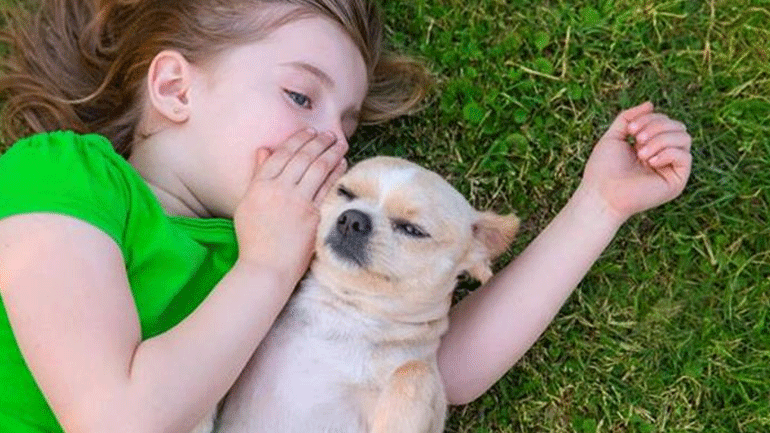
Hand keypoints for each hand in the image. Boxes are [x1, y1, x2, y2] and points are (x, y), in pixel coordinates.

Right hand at [233, 129, 347, 287]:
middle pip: (302, 157)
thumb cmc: (254, 238)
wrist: (266, 267)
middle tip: (329, 134)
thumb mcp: (247, 202)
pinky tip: (342, 163)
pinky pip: (328, 187)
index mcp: (260, 185)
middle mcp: (279, 189)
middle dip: (319, 141)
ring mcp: (297, 202)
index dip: (298, 140)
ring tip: (340, 143)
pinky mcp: (313, 215)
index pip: (282, 154)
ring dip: (331, 152)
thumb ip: (257, 174)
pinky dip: (336, 172)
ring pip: (318, 168)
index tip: (309, 132)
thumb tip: (265, 149)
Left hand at [580, 101, 691, 221]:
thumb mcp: (614, 136)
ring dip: (661, 139)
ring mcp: (671, 168)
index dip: (651, 119)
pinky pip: (685, 156)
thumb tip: (650, 103)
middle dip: (657, 126)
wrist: (601, 194)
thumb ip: (629, 118)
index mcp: (651, 146)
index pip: (666, 121)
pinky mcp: (677, 181)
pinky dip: (667, 153)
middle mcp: (664, 156)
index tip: (631, 130)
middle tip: (638, 140)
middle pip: (678, 126)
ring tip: (641, 153)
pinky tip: (649, 162)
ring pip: (684, 138)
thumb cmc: (603, 169)